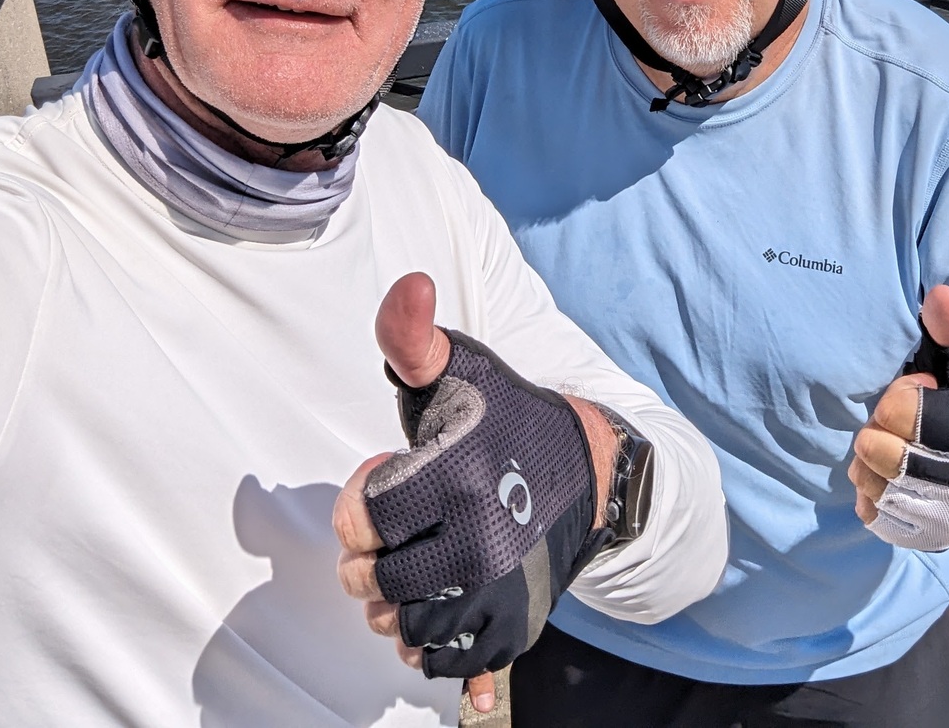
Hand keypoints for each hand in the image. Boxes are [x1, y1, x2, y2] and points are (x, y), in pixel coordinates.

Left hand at [335, 273, 494, 711]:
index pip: (360, 521)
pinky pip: (449, 665)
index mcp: (456, 476)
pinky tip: (436, 618)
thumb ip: (411, 333)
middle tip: (389, 535)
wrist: (588, 470)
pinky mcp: (516, 628)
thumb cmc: (505, 417)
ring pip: (405, 630)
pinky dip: (432, 650)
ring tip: (409, 571)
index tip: (384, 481)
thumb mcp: (457, 370)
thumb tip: (410, 283)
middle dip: (366, 561)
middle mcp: (480, 542)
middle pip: (374, 583)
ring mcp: (499, 592)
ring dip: (391, 608)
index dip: (359, 504)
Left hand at [848, 285, 948, 518]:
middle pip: (874, 450)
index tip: (922, 389)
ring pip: (867, 481)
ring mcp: (937, 513)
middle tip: (900, 423)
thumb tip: (940, 293)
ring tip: (893, 446)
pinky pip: (871, 512)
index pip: (896, 410)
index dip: (901, 393)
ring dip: (869, 460)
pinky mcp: (921, 534)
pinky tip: (887, 476)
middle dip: (880, 428)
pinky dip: (870, 492)